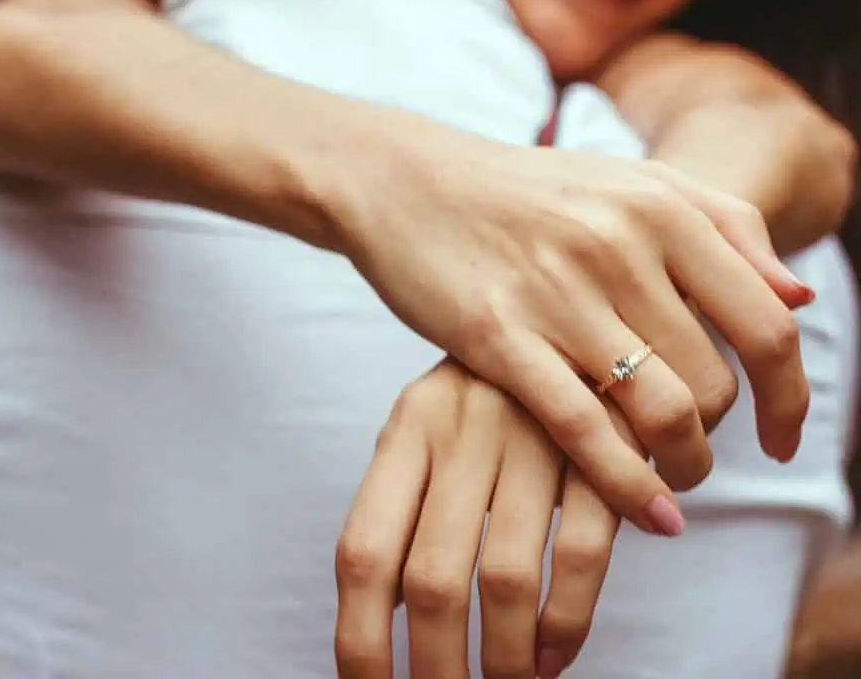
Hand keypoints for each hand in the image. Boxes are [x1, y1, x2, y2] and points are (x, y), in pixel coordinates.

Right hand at [330, 122, 810, 534]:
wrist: (405, 180)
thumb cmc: (521, 190)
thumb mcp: (626, 181)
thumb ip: (722, 225)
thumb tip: (796, 299)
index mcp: (657, 205)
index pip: (765, 325)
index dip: (790, 396)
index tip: (780, 436)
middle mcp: (615, 245)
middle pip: (716, 380)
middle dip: (722, 435)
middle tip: (695, 447)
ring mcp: (555, 291)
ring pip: (664, 411)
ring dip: (686, 466)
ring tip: (674, 477)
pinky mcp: (497, 335)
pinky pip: (585, 430)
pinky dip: (628, 485)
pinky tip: (648, 512)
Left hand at [335, 360, 628, 678]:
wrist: (578, 315)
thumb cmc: (486, 394)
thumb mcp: (428, 429)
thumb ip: (402, 503)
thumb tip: (382, 611)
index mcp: (408, 427)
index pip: (362, 550)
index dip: (358, 638)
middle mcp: (461, 431)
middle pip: (431, 579)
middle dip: (434, 668)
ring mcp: (532, 438)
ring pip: (506, 579)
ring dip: (502, 658)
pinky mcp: (601, 451)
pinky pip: (581, 555)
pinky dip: (566, 623)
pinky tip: (552, 655)